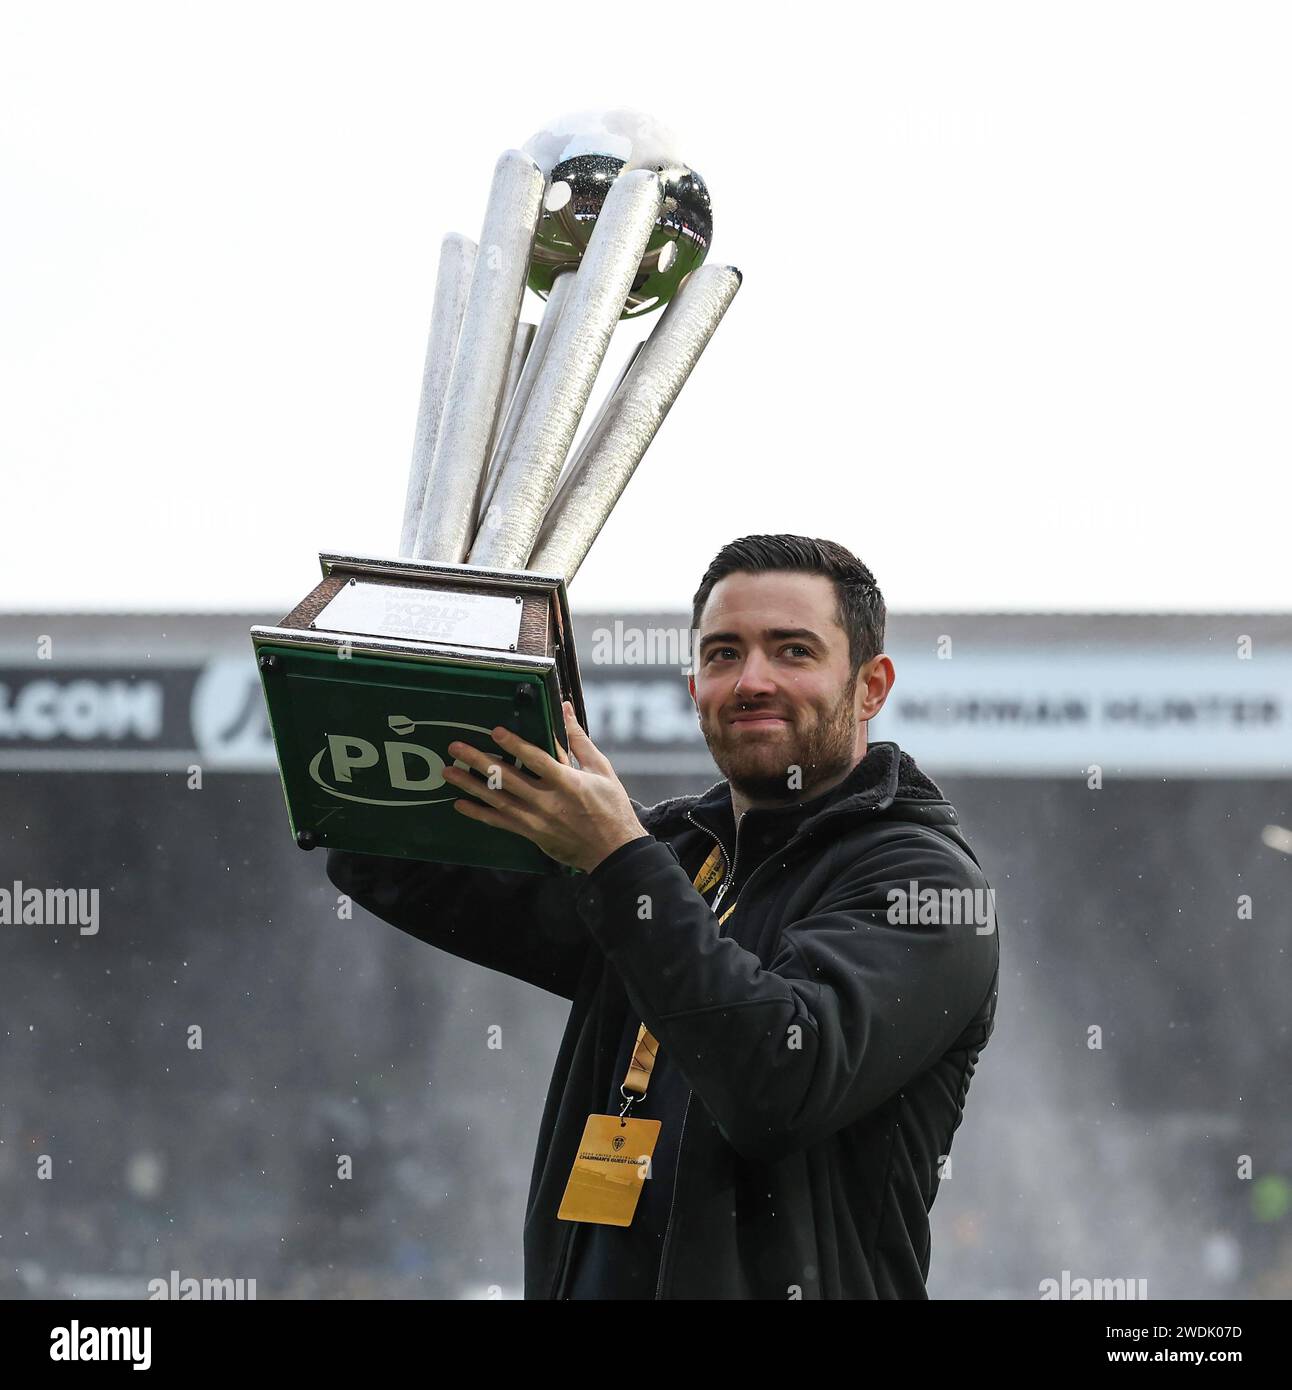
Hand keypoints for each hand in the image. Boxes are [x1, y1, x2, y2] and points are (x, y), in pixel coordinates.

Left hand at [442, 700, 649, 872]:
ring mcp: (536, 819)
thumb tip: (565, 709)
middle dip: (478, 761)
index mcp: (567, 782)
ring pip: (497, 800)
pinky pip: (500, 823)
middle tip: (456, 748)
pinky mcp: (531, 833)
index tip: (494, 732)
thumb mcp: (600, 769)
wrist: (613, 851)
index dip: (514, 745)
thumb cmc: (610, 806)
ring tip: (449, 772)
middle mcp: (547, 801)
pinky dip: (479, 814)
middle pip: (507, 778)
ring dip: (470, 785)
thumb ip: (578, 740)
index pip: (536, 759)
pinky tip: (460, 804)